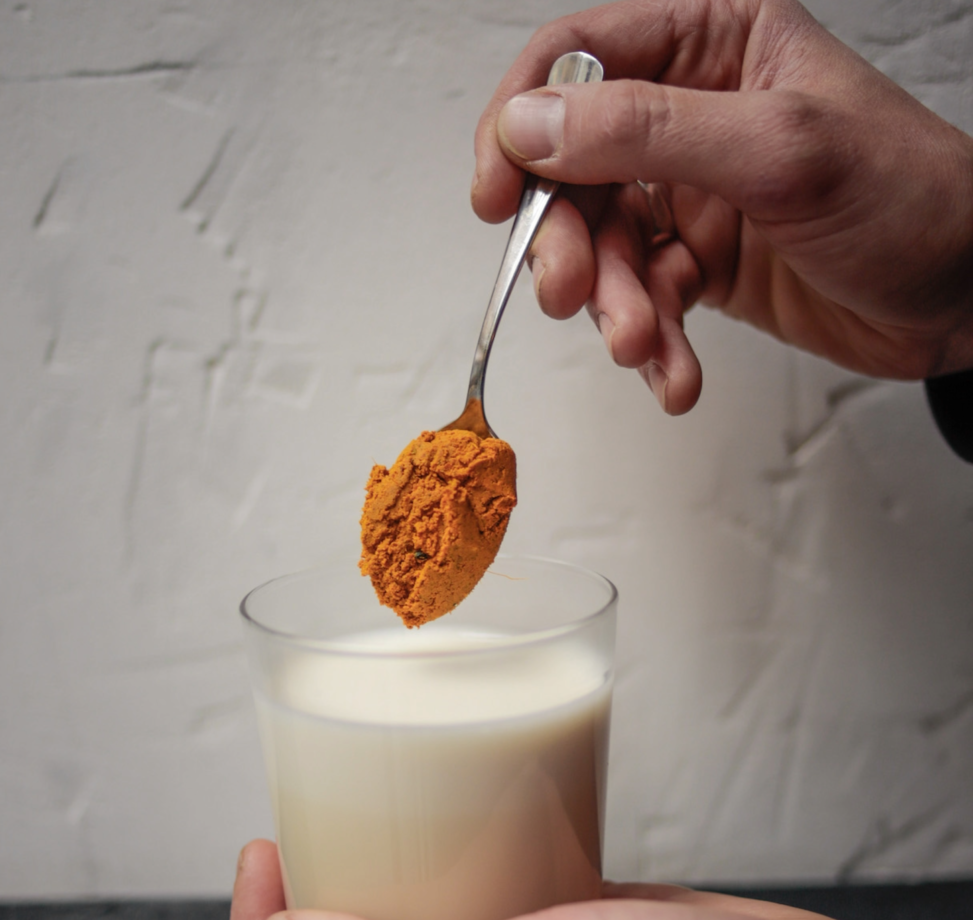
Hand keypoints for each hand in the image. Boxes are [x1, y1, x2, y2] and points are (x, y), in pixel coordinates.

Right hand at [472, 0, 972, 413]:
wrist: (969, 299)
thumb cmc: (913, 199)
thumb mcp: (779, 151)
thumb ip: (648, 131)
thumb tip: (533, 126)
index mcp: (712, 43)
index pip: (576, 62)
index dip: (520, 125)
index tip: (498, 195)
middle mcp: (690, 112)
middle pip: (574, 170)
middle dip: (571, 242)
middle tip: (575, 294)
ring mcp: (691, 190)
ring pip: (604, 246)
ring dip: (615, 308)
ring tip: (645, 347)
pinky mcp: (697, 259)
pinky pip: (642, 297)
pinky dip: (651, 341)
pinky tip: (674, 372)